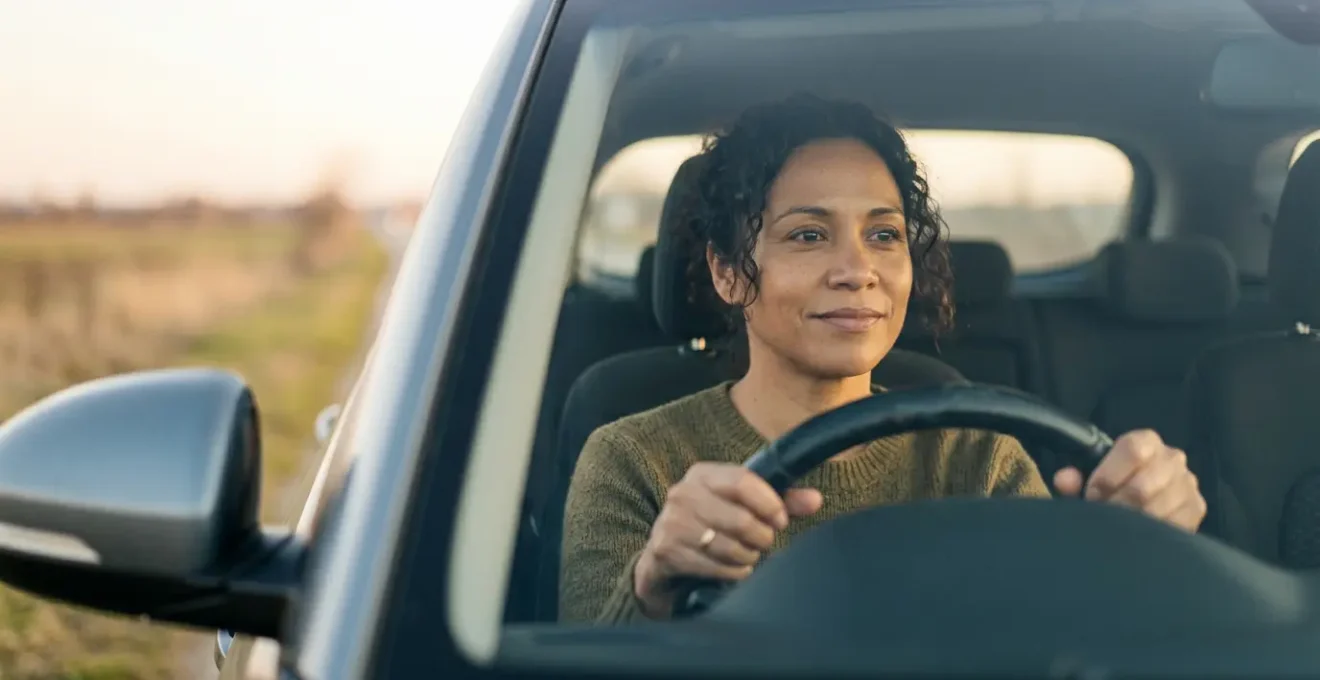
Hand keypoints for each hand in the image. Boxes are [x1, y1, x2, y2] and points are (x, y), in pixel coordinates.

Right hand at [633, 462, 821, 617]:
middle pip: (741, 519)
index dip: (769, 502)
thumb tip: (815, 499)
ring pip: (730, 546)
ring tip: (748, 555)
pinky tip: (735, 568)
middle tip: (763, 542)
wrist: (665, 555)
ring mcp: (672, 522)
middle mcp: (683, 493)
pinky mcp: (667, 550)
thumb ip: (781, 500)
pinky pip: (717, 567)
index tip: (781, 519)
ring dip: (749, 557)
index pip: (742, 481)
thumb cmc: (713, 523)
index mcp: (703, 474)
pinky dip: (735, 572)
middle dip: (761, 537)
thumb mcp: (741, 505)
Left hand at [1053, 429, 1205, 531]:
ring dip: (1131, 524)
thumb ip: (1073, 479)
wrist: (1140, 499)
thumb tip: (1065, 480)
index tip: (1093, 496)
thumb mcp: (1089, 480)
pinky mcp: (1197, 508)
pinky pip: (1174, 525)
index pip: (1133, 450)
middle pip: (1142, 486)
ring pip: (1156, 509)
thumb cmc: (1111, 485)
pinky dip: (1151, 533)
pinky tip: (1139, 534)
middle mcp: (1172, 458)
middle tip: (1103, 518)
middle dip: (1116, 507)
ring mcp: (1188, 483)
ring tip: (1118, 528)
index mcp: (1146, 441)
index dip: (1108, 477)